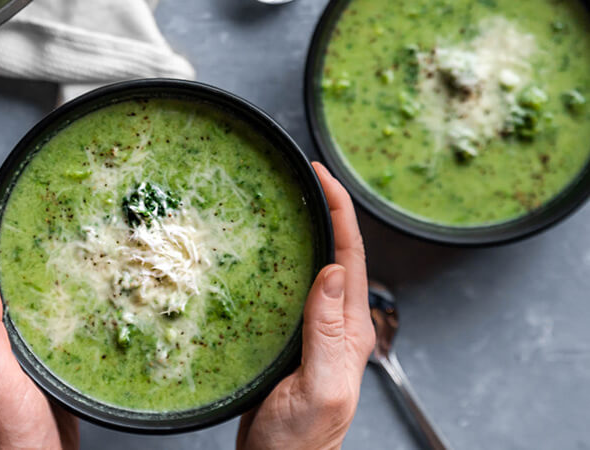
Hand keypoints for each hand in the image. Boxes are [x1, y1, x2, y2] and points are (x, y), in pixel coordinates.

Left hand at [0, 187, 78, 449]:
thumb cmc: (11, 435)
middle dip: (8, 228)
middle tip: (33, 197)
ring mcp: (18, 343)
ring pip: (24, 285)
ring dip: (35, 252)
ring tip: (62, 224)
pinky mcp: (43, 356)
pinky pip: (48, 309)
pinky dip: (60, 284)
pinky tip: (84, 278)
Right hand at [236, 162, 374, 449]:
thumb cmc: (300, 440)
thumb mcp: (319, 387)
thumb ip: (327, 333)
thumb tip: (332, 273)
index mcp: (349, 331)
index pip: (350, 258)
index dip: (340, 213)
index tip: (322, 176)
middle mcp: (335, 326)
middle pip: (336, 255)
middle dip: (326, 210)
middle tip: (304, 174)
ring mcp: (312, 333)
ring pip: (313, 269)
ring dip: (306, 231)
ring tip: (287, 200)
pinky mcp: (288, 341)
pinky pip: (288, 291)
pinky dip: (281, 262)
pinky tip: (263, 253)